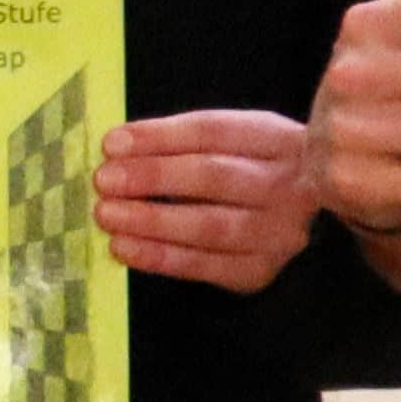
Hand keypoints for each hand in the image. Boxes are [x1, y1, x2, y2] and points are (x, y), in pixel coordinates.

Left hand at [99, 108, 317, 292]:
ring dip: (151, 221)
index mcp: (278, 139)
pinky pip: (206, 266)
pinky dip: (160, 258)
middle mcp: (288, 186)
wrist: (296, 212)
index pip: (215, 132)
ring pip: (210, 226)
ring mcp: (280, 233)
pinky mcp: (261, 270)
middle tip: (104, 181)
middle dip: (153, 177)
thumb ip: (179, 139)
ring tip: (107, 215)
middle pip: (215, 177)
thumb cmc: (247, 167)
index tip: (112, 144)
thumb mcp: (229, 139)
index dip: (160, 137)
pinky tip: (125, 249)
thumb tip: (116, 147)